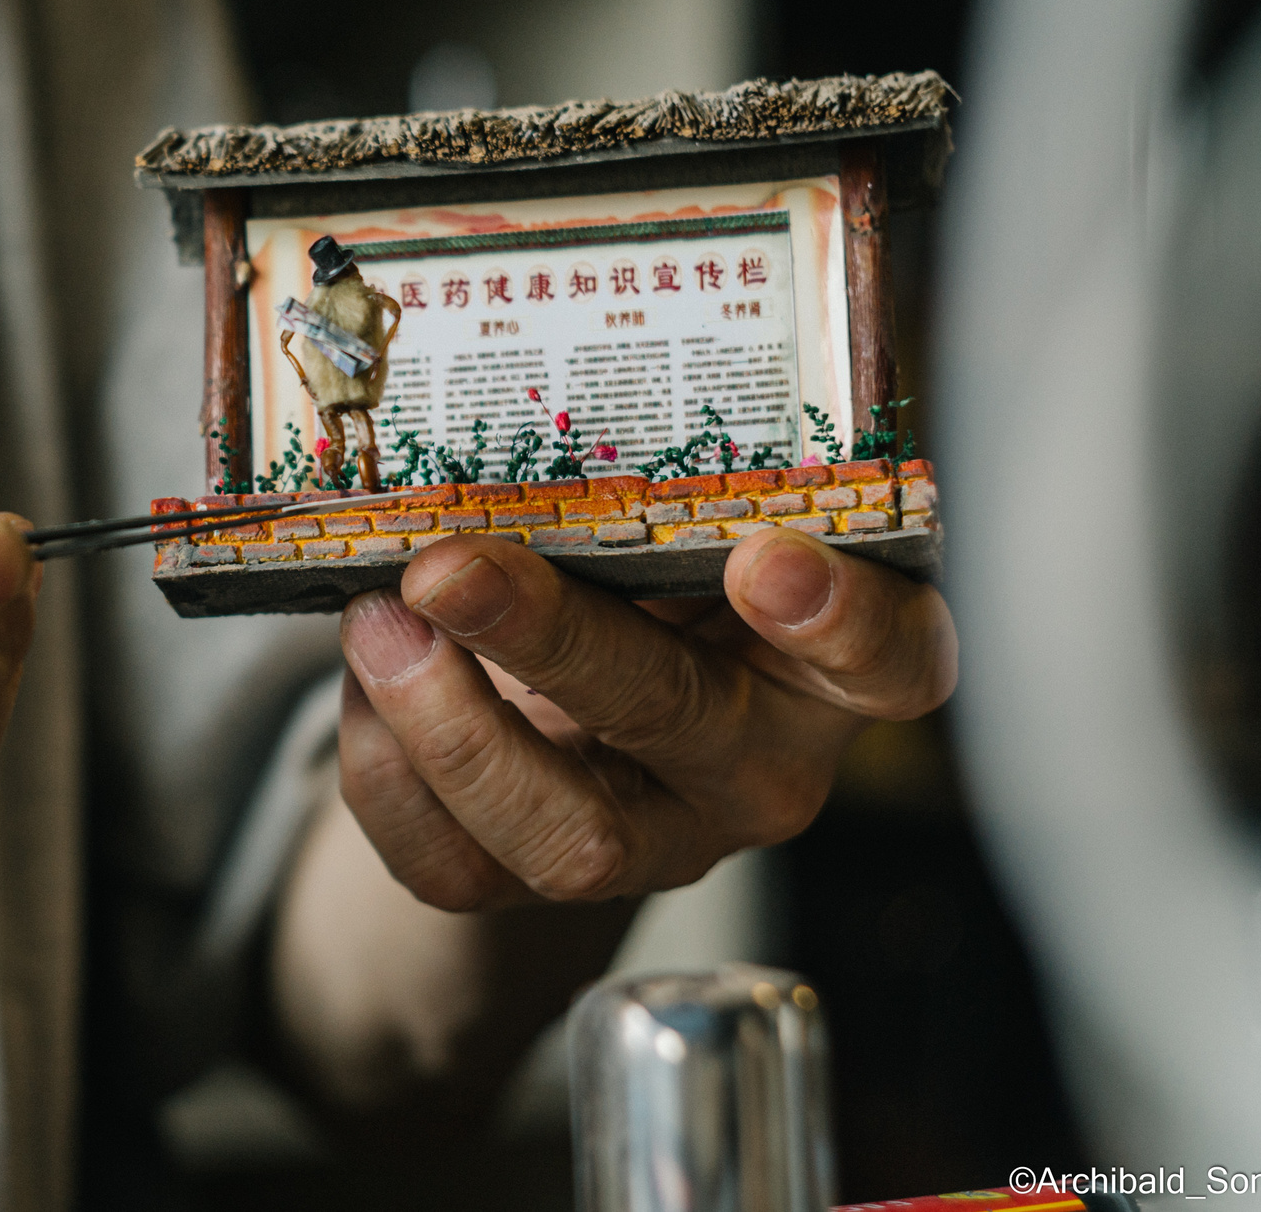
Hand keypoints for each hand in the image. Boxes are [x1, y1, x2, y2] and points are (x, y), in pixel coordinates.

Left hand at [334, 528, 955, 907]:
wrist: (565, 697)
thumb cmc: (646, 570)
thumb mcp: (679, 509)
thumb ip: (654, 468)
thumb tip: (518, 376)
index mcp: (830, 659)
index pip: (893, 657)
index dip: (842, 622)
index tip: (768, 562)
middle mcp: (759, 762)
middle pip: (681, 726)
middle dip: (549, 643)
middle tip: (449, 567)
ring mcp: (655, 840)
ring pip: (567, 838)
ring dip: (448, 725)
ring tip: (378, 618)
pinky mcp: (537, 884)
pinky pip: (455, 866)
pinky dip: (386, 768)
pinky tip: (367, 676)